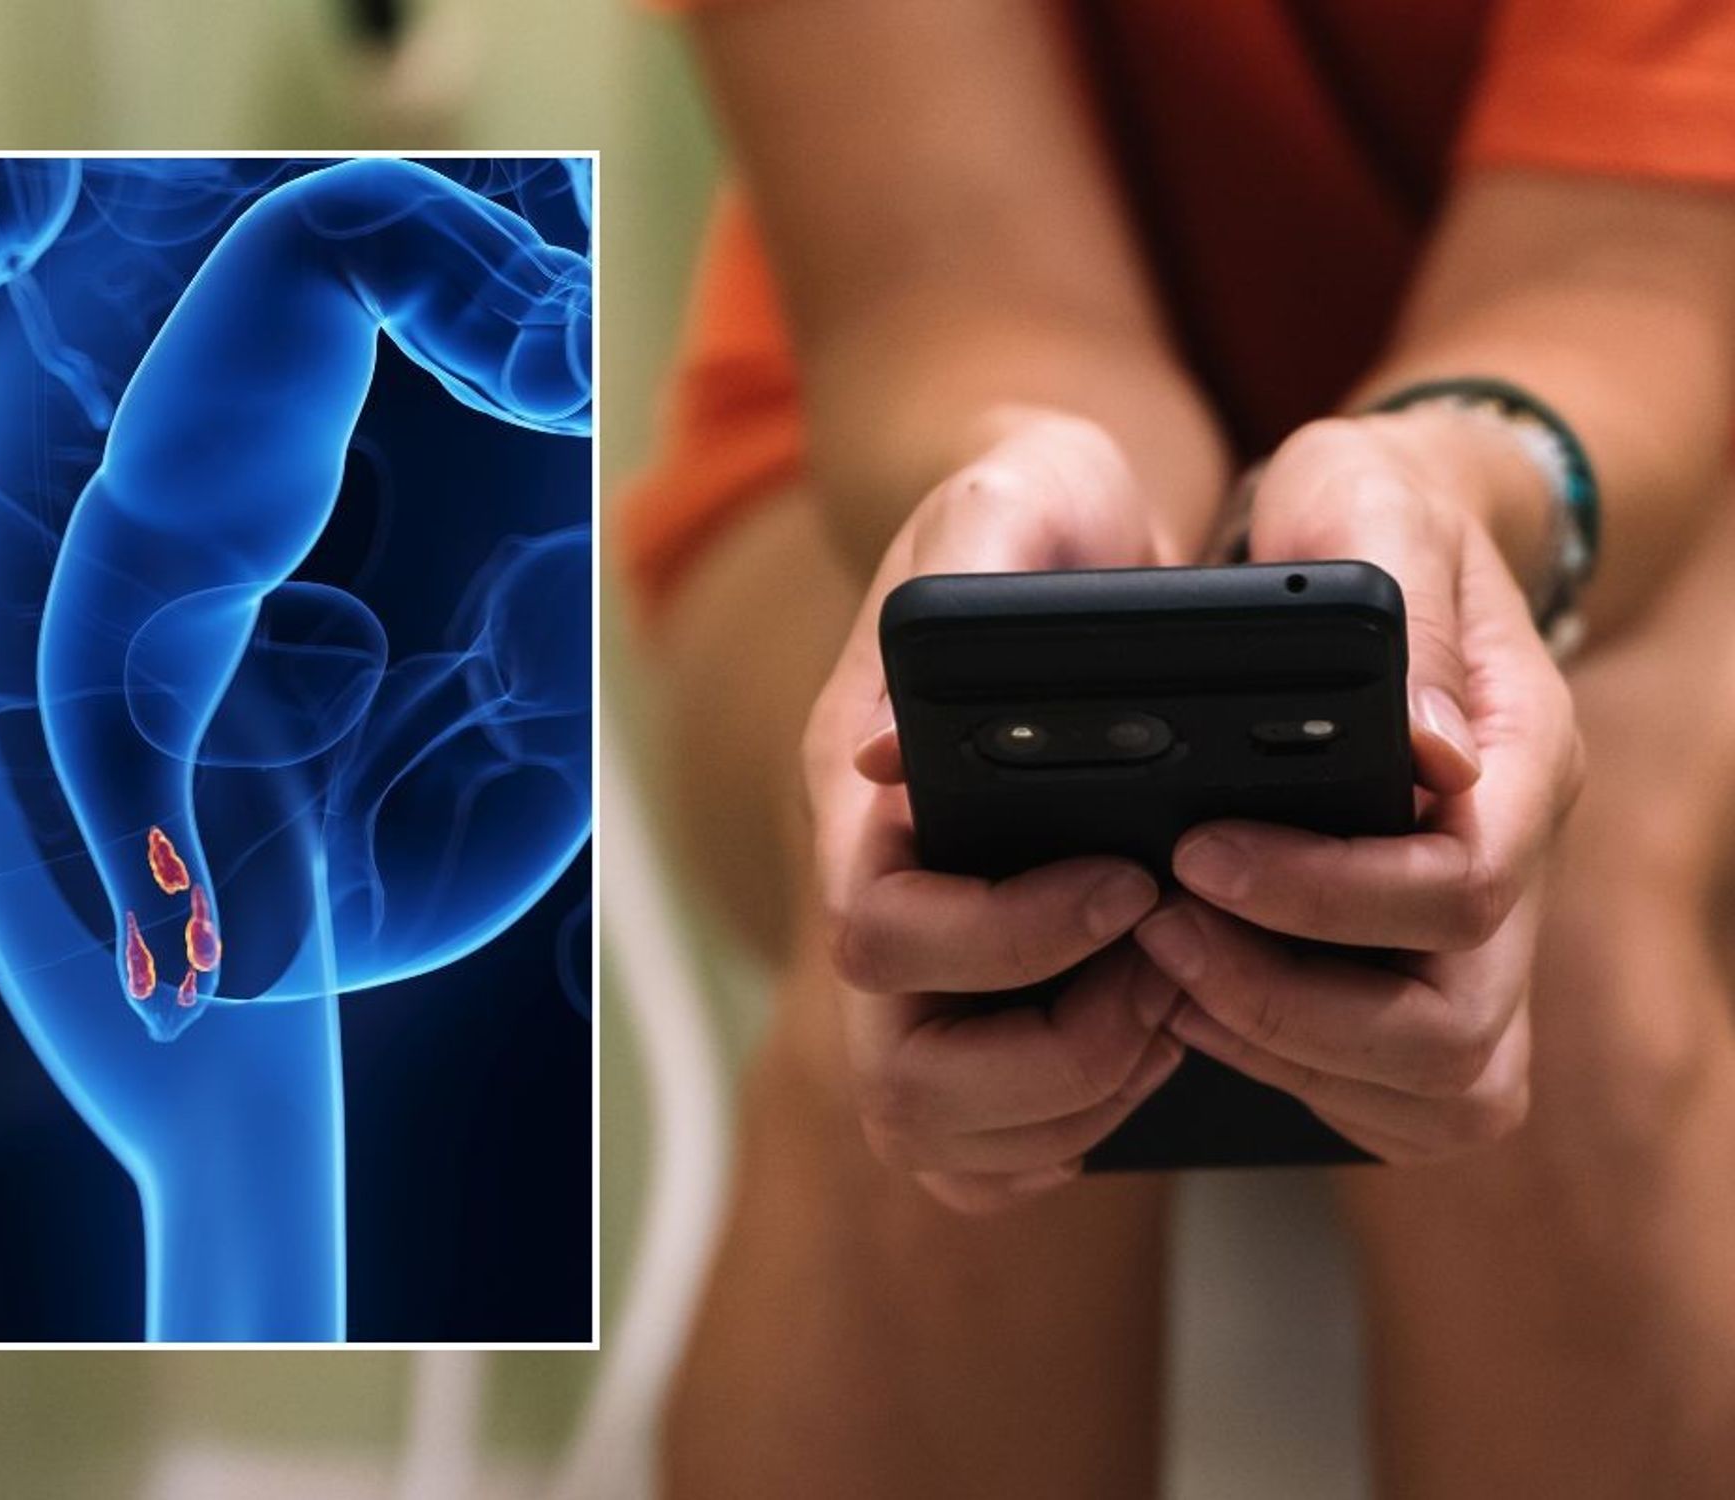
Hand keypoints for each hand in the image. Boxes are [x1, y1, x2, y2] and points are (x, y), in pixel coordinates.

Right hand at [805, 409, 1187, 1212]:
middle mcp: (880, 897)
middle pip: (901, 1082)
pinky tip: (1162, 1039)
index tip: (1132, 882)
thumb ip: (972, 572)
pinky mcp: (984, 1001)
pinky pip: (991, 1143)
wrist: (1050, 553)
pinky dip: (1078, 1127)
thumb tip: (893, 751)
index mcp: (863, 798)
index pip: (881, 935)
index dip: (1010, 940)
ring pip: (940, 1133)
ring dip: (1077, 1105)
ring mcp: (929, 965)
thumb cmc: (1037, 521)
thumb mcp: (1018, 494)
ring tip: (1177, 1010)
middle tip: (1165, 982)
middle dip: (1055, 1060)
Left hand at [1134, 413, 1584, 1162]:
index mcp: (1523, 755)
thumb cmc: (1363, 510)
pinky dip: (1290, 1074)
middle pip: (1455, 1028)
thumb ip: (1392, 591)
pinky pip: (1395, 1098)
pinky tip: (1187, 1003)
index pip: (1463, 885)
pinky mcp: (1418, 977)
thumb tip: (1426, 751)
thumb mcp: (1364, 495)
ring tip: (1161, 974)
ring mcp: (1477, 937)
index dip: (1325, 896)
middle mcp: (1515, 862)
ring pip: (1442, 1088)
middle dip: (1289, 1001)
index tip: (1196, 852)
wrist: (1375, 540)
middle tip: (1157, 929)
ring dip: (1286, 1054)